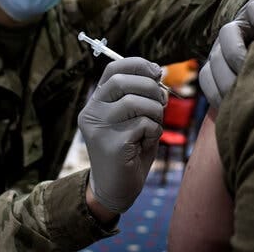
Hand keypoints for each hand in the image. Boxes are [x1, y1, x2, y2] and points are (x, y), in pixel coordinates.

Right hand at [78, 57, 165, 212]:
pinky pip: (143, 124)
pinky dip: (154, 131)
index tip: (157, 72)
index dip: (138, 65)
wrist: (116, 189)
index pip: (113, 69)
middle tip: (161, 102)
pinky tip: (146, 142)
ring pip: (136, 102)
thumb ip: (141, 96)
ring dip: (155, 112)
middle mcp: (92, 112)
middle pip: (123, 81)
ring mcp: (99, 128)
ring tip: (153, 126)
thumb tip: (159, 72)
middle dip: (151, 88)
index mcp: (96, 102)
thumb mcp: (134, 118)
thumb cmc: (130, 150)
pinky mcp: (111, 144)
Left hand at [199, 0, 253, 108]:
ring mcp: (242, 24)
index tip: (234, 109)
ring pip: (226, 33)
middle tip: (246, 91)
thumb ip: (248, 103)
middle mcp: (226, 44)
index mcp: (219, 62)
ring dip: (237, 51)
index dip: (217, 94)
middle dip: (227, 76)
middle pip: (214, 58)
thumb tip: (243, 140)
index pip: (206, 78)